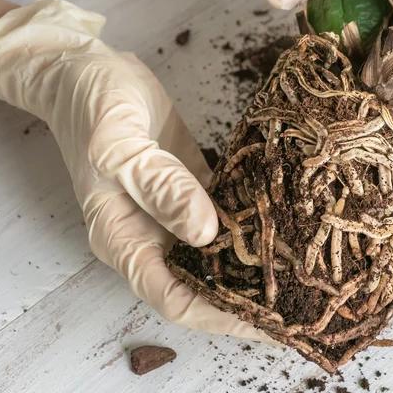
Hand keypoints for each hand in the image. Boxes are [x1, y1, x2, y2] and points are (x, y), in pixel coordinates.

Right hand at [0, 0, 272, 341]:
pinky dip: (256, 224)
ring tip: (308, 275)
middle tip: (305, 304)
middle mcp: (151, 236)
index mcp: (124, 240)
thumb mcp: (118, 144)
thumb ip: (160, 186)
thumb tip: (205, 232)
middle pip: (203, 286)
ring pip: (219, 254)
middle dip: (249, 300)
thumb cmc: (91, 106)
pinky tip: (292, 226)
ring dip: (257, 266)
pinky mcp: (193, 186)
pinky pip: (228, 214)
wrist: (84, 69)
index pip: (175, 298)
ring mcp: (174, 212)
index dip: (220, 316)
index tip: (268, 323)